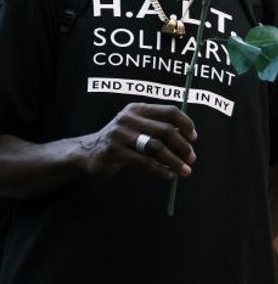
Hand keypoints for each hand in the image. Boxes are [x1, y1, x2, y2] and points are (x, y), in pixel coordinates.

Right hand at [80, 102, 196, 179]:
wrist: (89, 152)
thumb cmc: (121, 141)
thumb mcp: (138, 127)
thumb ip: (158, 128)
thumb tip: (188, 138)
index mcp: (137, 109)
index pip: (170, 111)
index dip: (186, 124)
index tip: (193, 138)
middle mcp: (128, 118)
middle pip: (166, 130)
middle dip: (183, 146)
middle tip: (192, 159)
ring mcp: (119, 134)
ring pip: (156, 147)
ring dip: (174, 160)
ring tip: (184, 170)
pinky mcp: (114, 151)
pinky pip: (144, 162)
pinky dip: (160, 170)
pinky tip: (168, 175)